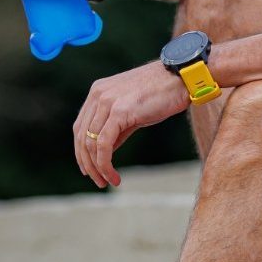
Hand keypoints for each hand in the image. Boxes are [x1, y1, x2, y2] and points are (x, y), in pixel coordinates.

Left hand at [73, 61, 189, 187]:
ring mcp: (107, 101)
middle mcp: (98, 94)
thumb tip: (104, 151)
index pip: (80, 127)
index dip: (81, 152)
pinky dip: (105, 164)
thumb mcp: (131, 110)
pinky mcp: (119, 111)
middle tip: (99, 181)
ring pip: (90, 143)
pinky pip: (103, 144)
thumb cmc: (161, 94)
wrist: (181, 79)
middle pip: (81, 136)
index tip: (89, 169)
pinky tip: (114, 176)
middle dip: (88, 163)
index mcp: (98, 91)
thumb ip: (115, 127)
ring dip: (97, 168)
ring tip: (108, 181)